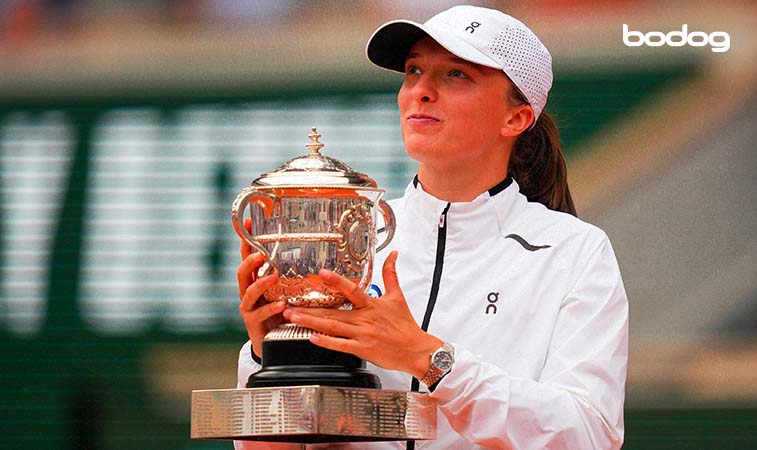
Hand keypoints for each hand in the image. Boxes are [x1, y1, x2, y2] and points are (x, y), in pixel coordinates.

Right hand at [237, 218, 284, 359]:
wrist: (272, 342)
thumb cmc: (282, 312)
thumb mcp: (287, 291)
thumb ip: (295, 275)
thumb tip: (318, 255)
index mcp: (255, 279)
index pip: (248, 256)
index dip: (247, 239)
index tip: (250, 222)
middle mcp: (248, 291)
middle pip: (242, 272)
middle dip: (250, 261)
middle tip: (261, 255)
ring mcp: (248, 307)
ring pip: (249, 292)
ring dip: (261, 284)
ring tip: (273, 277)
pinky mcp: (253, 323)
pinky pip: (259, 314)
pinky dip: (270, 308)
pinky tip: (281, 305)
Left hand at [283, 251, 441, 378]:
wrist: (415, 350)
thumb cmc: (405, 325)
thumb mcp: (397, 296)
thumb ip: (390, 274)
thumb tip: (392, 255)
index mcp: (371, 305)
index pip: (352, 290)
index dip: (337, 281)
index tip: (321, 274)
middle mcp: (365, 319)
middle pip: (334, 312)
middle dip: (310, 309)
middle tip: (290, 305)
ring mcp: (362, 336)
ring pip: (333, 328)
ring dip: (311, 323)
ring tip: (293, 318)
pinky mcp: (363, 350)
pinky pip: (341, 346)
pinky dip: (326, 342)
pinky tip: (312, 338)